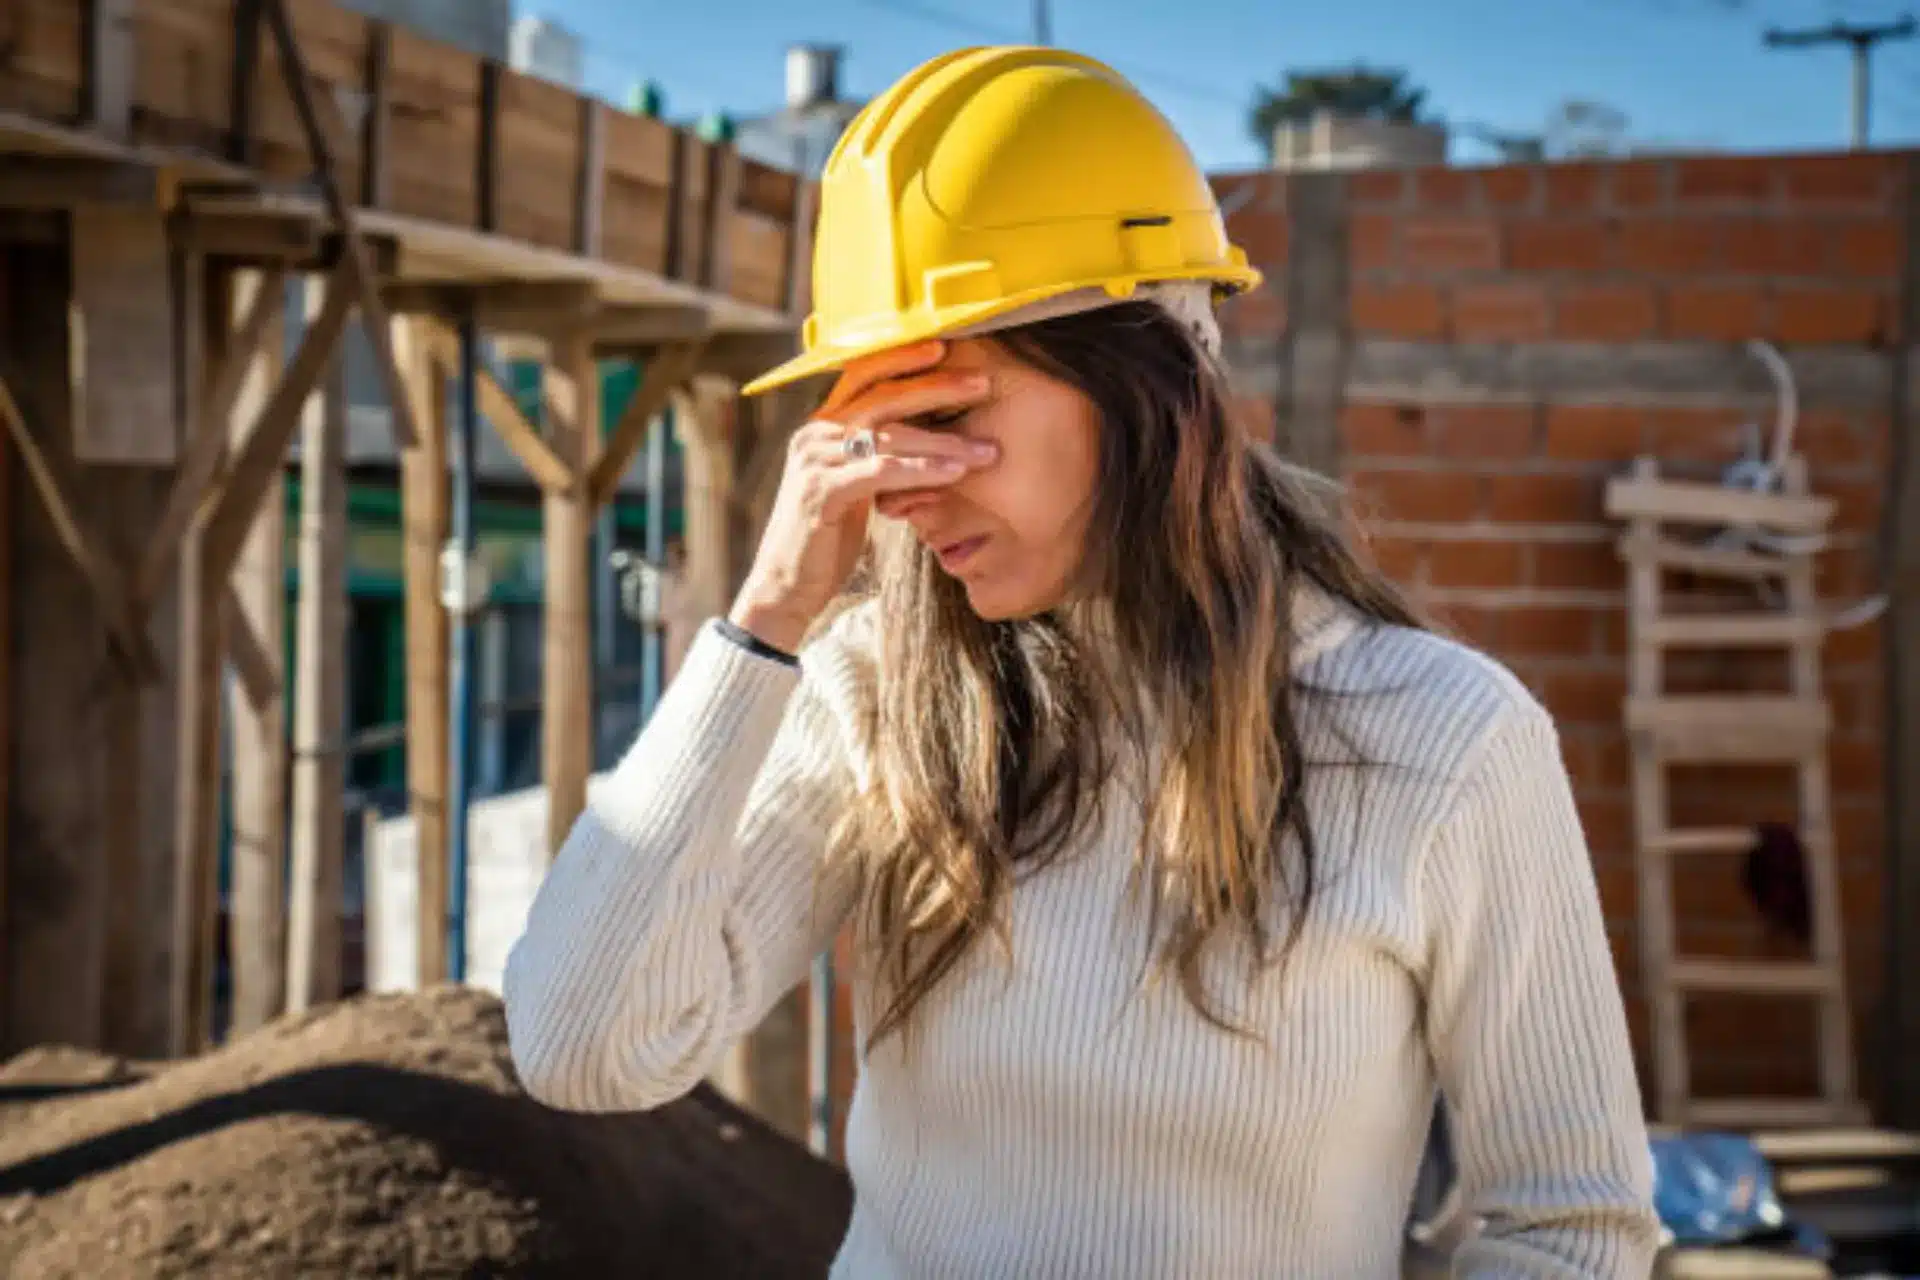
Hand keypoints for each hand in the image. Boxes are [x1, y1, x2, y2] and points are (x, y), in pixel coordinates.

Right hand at [728, 341, 996, 652]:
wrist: (786, 586)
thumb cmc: (826, 538)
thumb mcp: (854, 487)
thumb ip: (878, 458)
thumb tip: (931, 441)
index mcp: (823, 427)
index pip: (864, 375)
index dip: (903, 357)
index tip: (946, 345)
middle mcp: (815, 434)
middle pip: (883, 396)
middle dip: (937, 387)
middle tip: (984, 383)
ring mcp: (814, 461)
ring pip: (889, 436)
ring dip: (943, 442)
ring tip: (986, 450)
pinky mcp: (819, 492)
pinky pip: (880, 473)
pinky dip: (921, 471)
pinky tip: (954, 474)